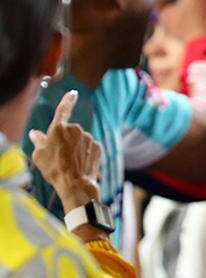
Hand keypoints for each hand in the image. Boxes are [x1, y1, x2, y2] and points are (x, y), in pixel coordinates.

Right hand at [28, 91, 103, 212]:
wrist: (75, 184)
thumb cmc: (54, 169)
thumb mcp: (39, 155)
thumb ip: (39, 141)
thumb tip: (35, 133)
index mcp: (59, 128)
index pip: (63, 109)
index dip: (68, 100)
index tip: (73, 93)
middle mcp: (76, 129)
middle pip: (68, 132)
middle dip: (64, 141)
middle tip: (58, 157)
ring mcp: (89, 138)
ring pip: (79, 141)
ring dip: (75, 149)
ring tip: (69, 164)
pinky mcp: (98, 146)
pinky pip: (89, 148)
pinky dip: (84, 154)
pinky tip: (80, 165)